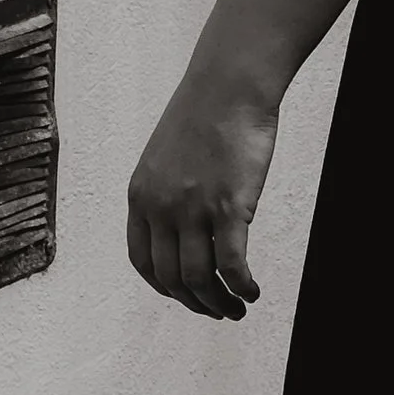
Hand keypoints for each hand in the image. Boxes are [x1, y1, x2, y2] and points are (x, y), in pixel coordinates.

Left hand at [126, 72, 276, 320]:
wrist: (230, 84)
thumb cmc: (207, 112)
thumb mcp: (166, 155)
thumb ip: (167, 192)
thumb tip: (183, 226)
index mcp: (140, 195)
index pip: (142, 261)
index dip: (163, 286)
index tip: (183, 294)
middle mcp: (160, 207)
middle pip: (171, 278)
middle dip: (194, 303)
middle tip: (217, 310)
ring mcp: (192, 209)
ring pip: (199, 279)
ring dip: (219, 303)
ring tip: (237, 307)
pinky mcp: (228, 208)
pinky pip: (231, 265)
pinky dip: (241, 286)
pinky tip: (253, 290)